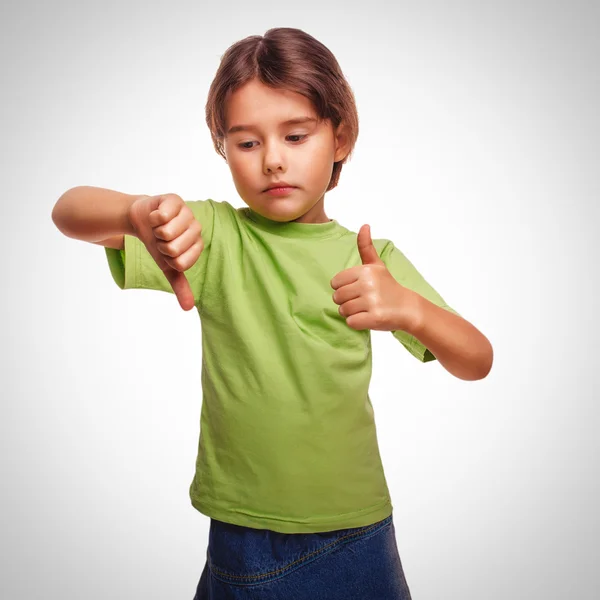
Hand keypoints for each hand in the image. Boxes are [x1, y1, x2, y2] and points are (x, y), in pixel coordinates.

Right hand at [128, 193, 203, 310]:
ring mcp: (187, 212)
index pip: (181, 262)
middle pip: (174, 248)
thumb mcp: (167, 266)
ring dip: (156, 232)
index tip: (166, 252)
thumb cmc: (157, 243)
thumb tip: (189, 308)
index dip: (167, 259)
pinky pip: (161, 216)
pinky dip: (152, 219)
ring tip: (158, 227)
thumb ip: (180, 286)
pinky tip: (155, 215)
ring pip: (168, 232)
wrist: (142, 219)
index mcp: (198, 245)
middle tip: (161, 238)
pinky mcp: (174, 199)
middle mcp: (196, 228)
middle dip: (160, 245)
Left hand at [330, 225, 417, 330]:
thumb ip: (366, 246)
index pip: (335, 283)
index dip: (344, 289)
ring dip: (352, 313)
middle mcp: (367, 285)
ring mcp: (371, 302)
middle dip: (347, 302)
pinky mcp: (374, 318)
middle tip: (363, 301)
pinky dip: (357, 323)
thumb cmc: (388, 287)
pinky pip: (351, 322)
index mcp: (365, 271)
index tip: (358, 289)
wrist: (408, 308)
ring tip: (366, 309)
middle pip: (337, 298)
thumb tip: (364, 225)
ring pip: (343, 311)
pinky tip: (368, 318)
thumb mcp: (376, 265)